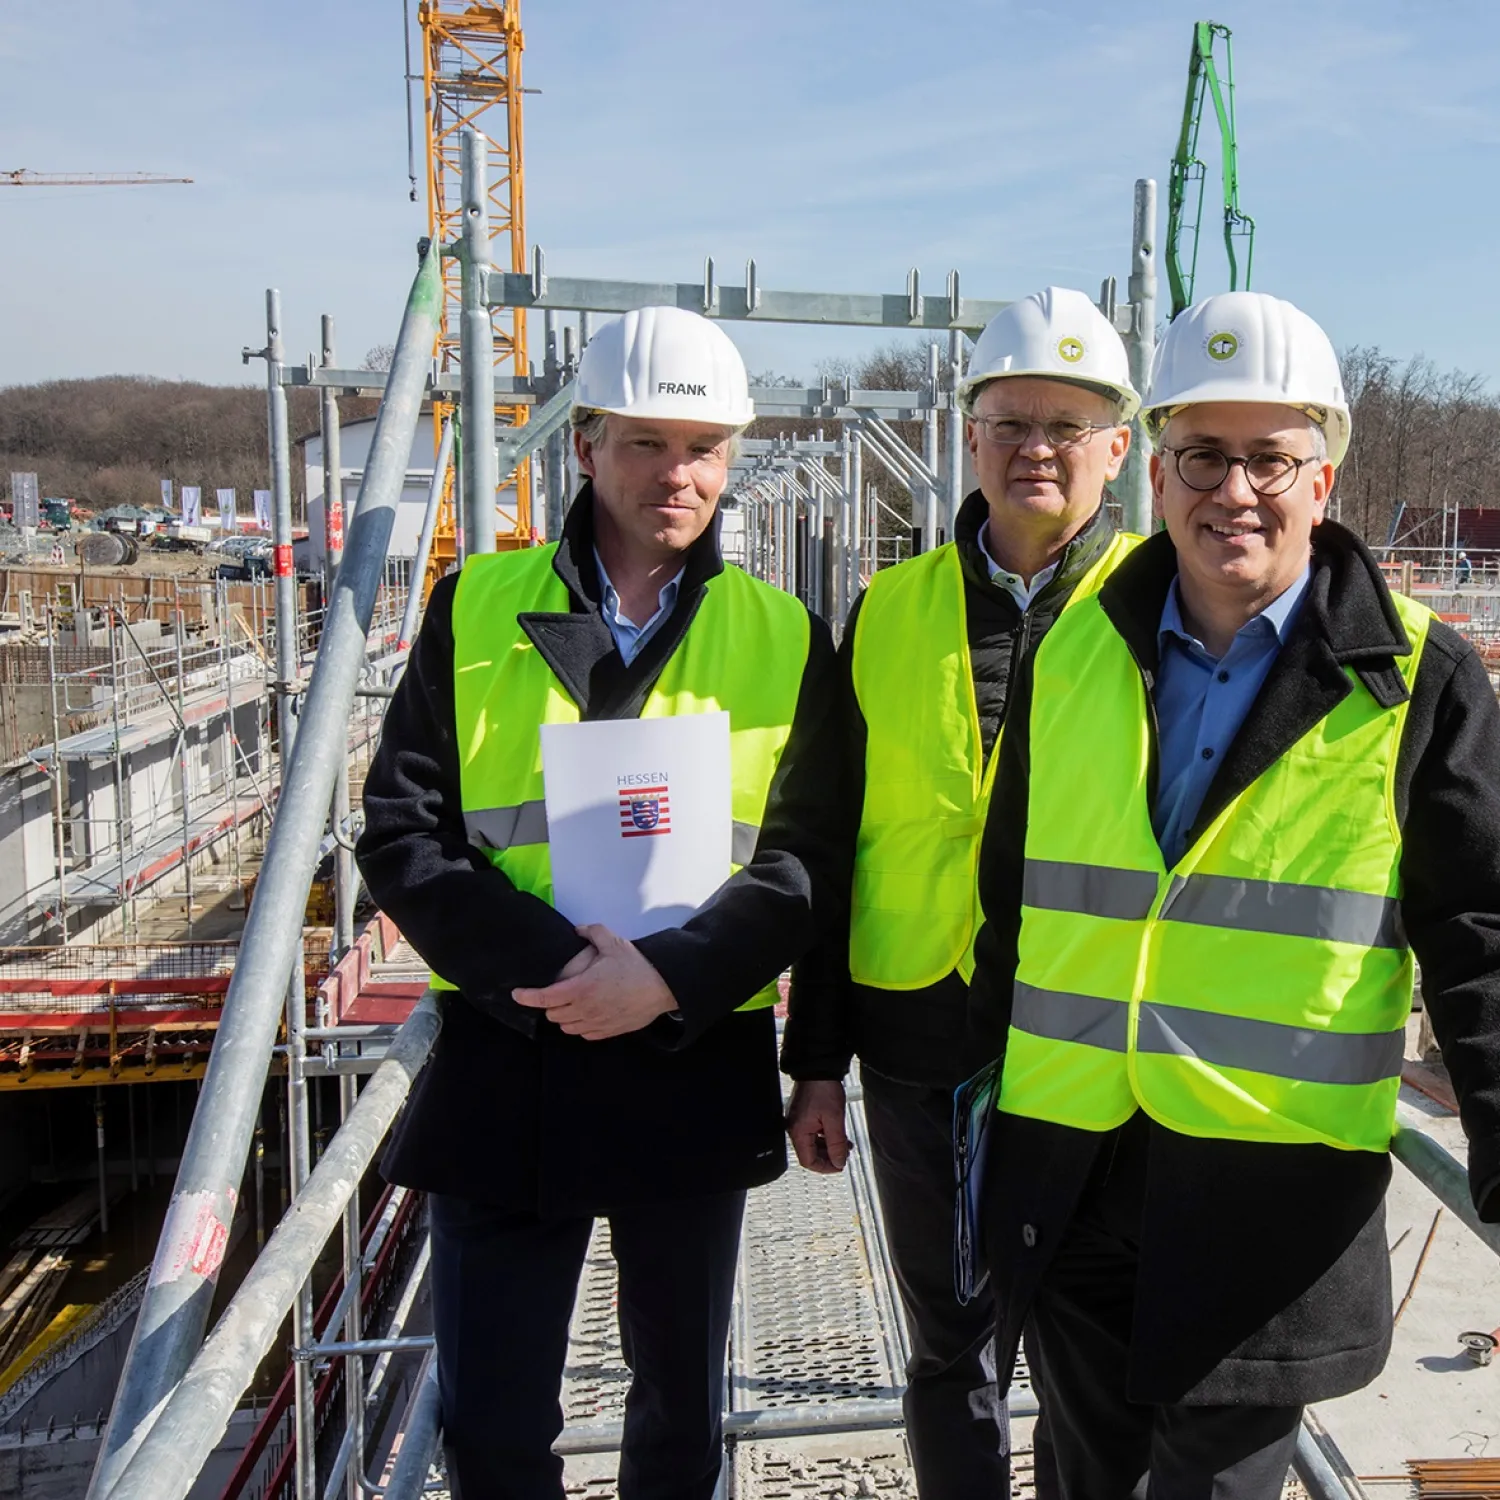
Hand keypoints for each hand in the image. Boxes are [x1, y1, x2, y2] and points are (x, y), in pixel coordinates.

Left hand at [512, 924, 676, 1040]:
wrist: (662, 987)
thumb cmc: (636, 965)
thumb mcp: (613, 942)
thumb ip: (591, 933)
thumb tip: (578, 930)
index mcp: (581, 988)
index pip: (545, 998)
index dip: (527, 997)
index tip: (516, 994)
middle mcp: (585, 1009)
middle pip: (553, 1014)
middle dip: (549, 1004)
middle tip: (555, 992)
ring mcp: (597, 1023)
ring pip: (567, 1027)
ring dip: (563, 1016)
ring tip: (570, 1003)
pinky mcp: (608, 1031)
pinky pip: (584, 1034)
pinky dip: (579, 1025)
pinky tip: (586, 1013)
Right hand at [786, 1079, 850, 1173]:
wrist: (818, 1068)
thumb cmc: (822, 1088)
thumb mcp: (834, 1119)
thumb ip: (837, 1144)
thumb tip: (839, 1161)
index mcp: (799, 1132)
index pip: (809, 1161)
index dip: (825, 1167)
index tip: (839, 1165)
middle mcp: (795, 1128)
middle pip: (810, 1154)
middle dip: (829, 1157)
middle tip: (844, 1156)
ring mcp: (798, 1121)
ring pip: (813, 1143)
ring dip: (829, 1146)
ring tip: (844, 1145)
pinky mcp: (803, 1114)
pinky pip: (813, 1132)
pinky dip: (825, 1136)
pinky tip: (837, 1135)